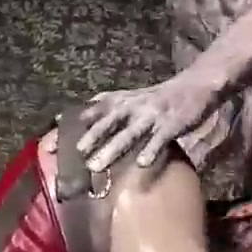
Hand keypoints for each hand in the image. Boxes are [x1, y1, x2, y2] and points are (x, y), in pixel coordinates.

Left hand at [77, 79, 209, 171]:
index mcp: (122, 100)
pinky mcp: (172, 124)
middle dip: (92, 137)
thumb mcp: (128, 97)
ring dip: (112, 150)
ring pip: (129, 134)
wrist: (195, 85)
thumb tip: (74, 116)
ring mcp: (152, 115)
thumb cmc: (156, 97)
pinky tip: (142, 164)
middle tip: (77, 153)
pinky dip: (151, 150)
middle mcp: (134, 106)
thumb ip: (104, 106)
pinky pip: (160, 139)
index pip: (95, 109)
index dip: (76, 122)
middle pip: (109, 122)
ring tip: (97, 166)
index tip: (56, 136)